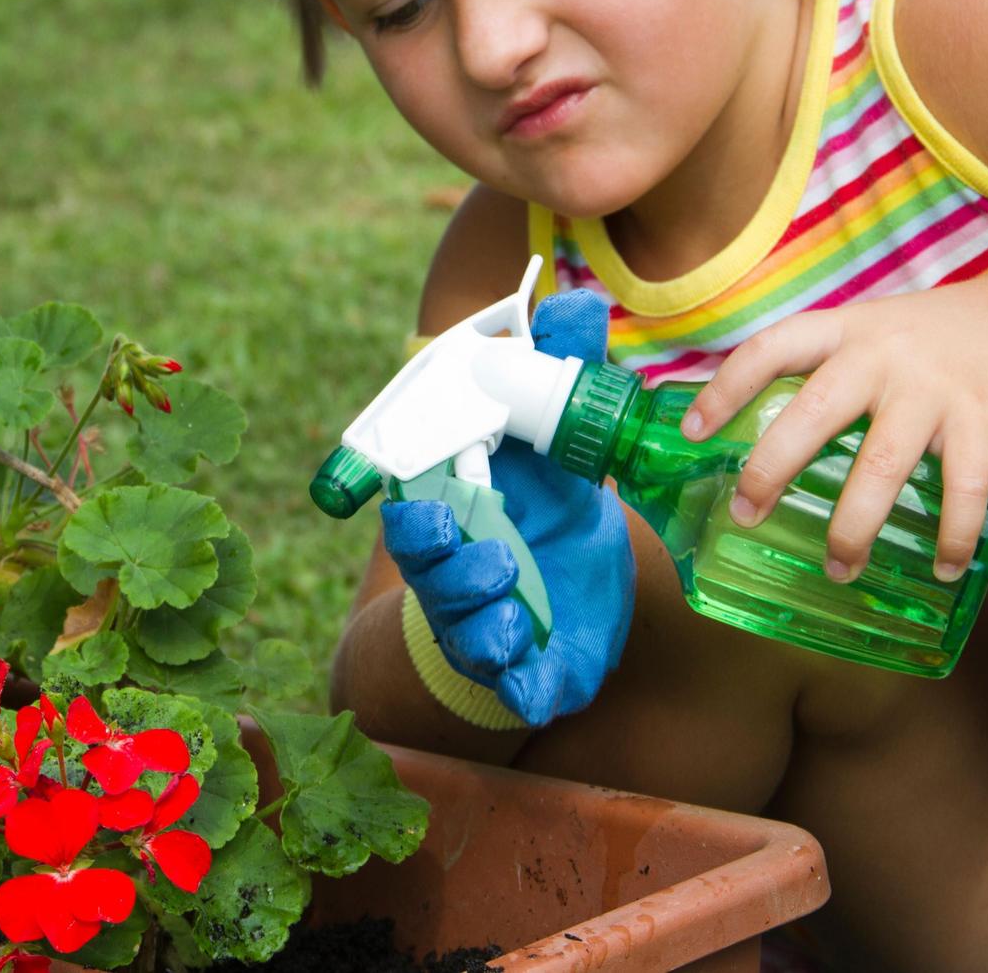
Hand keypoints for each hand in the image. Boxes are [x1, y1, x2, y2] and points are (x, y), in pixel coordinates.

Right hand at [380, 290, 635, 726]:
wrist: (564, 609)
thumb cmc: (544, 512)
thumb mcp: (559, 447)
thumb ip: (565, 375)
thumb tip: (574, 303)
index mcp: (453, 515)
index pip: (413, 515)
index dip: (415, 516)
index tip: (429, 509)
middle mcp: (455, 574)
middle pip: (428, 575)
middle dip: (444, 564)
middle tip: (479, 548)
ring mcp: (483, 628)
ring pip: (465, 630)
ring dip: (482, 614)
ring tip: (512, 595)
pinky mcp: (523, 676)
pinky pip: (511, 684)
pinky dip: (517, 675)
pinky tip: (530, 649)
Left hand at [680, 278, 987, 582]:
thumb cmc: (937, 339)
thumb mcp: (872, 333)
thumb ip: (826, 372)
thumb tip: (760, 435)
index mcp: (844, 331)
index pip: (769, 349)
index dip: (724, 388)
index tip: (690, 431)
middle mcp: (881, 355)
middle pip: (813, 413)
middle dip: (771, 468)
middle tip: (746, 514)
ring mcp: (933, 387)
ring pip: (881, 463)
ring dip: (855, 525)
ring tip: (838, 569)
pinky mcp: (986, 419)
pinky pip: (963, 488)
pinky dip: (953, 535)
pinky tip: (942, 568)